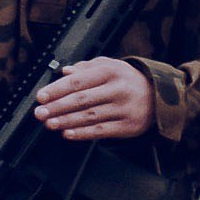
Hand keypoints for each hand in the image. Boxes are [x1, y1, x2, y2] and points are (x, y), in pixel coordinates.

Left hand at [29, 55, 155, 141]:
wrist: (160, 96)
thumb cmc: (128, 80)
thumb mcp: (110, 66)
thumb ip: (85, 68)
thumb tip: (64, 72)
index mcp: (111, 71)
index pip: (78, 81)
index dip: (57, 89)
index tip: (41, 97)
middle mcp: (118, 89)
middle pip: (82, 100)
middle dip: (57, 107)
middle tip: (40, 113)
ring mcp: (124, 109)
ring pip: (90, 116)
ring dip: (66, 121)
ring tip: (50, 123)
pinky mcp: (129, 126)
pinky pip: (102, 131)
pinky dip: (82, 133)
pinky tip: (67, 133)